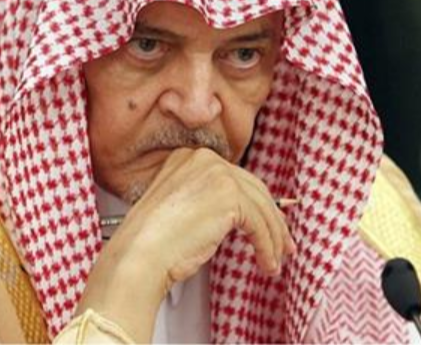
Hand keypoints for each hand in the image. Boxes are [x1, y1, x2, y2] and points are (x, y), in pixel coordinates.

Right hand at [77, 148, 295, 341]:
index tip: (267, 222)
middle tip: (282, 242)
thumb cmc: (150, 244)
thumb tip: (242, 215)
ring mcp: (217, 174)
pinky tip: (266, 262)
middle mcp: (204, 159)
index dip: (255, 203)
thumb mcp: (181, 211)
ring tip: (274, 260)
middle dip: (272, 219)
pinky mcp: (230, 197)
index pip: (234, 178)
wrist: (138, 256)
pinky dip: (267, 246)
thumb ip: (207, 202)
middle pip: (253, 189)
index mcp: (188, 158)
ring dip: (273, 237)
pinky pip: (260, 224)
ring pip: (261, 207)